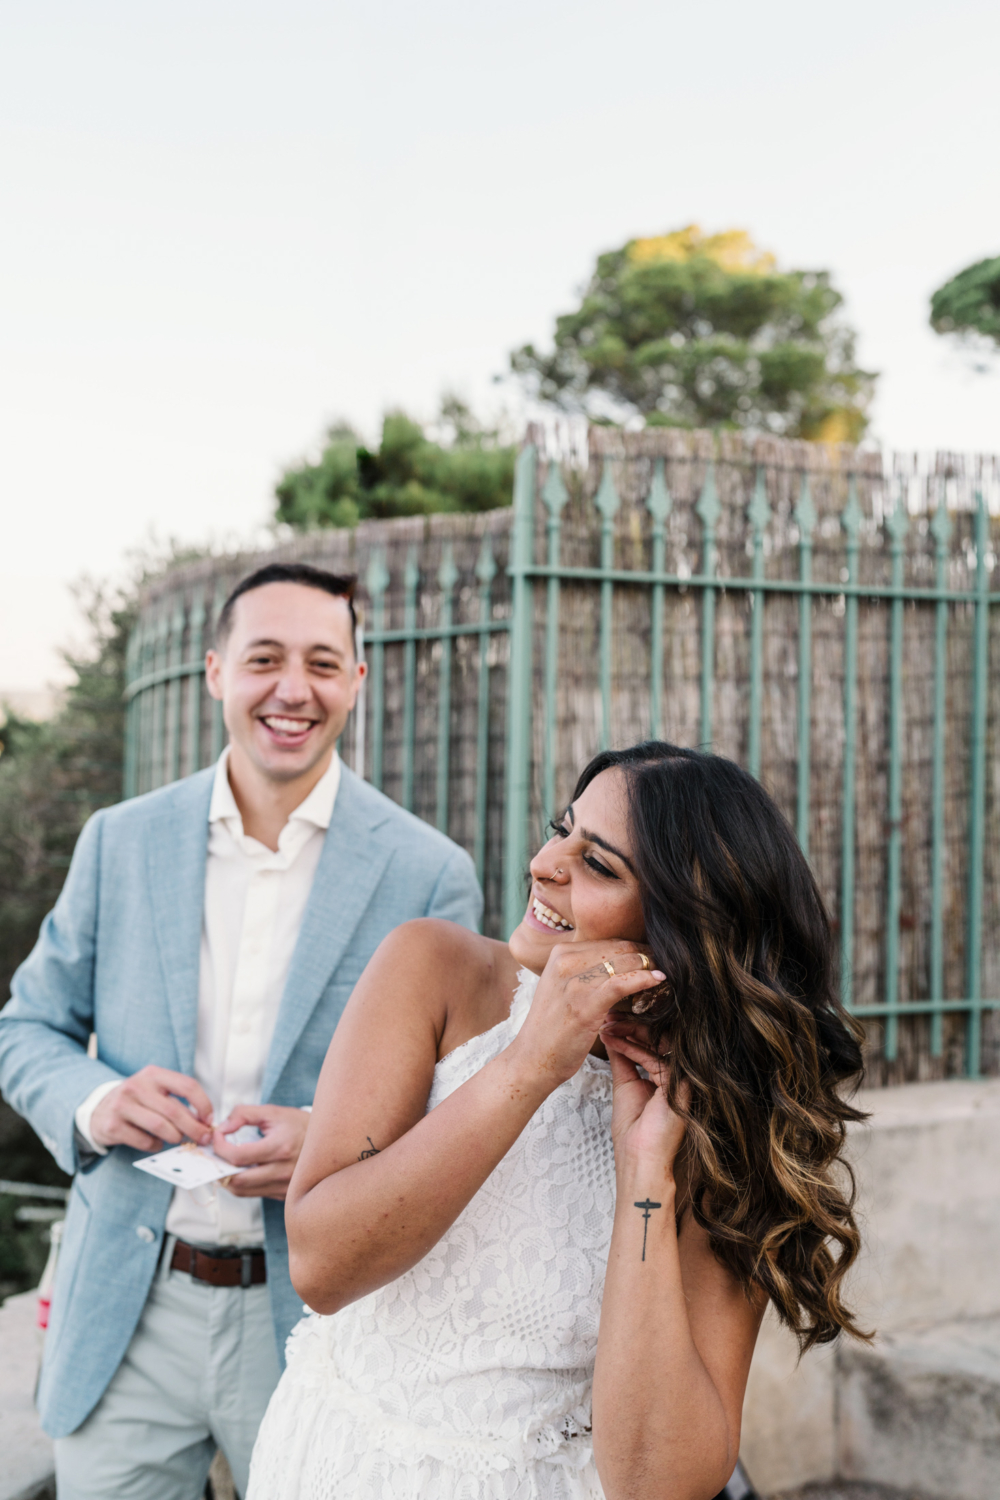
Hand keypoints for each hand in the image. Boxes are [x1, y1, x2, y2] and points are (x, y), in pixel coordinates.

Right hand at [90, 1066, 213, 1151]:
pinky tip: (156, 1143)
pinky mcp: (113, 1126)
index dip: (203, 1104)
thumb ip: (178, 1102)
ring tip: (178, 1140)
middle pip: (174, 1110)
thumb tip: (205, 1122)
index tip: (209, 1119)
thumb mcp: (155, 1091)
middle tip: (203, 1138)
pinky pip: (144, 1141)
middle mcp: (137, 1086)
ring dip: (175, 1137)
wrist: (98, 1109)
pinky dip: (156, 1146)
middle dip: (194, 1128)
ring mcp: (122, 1105)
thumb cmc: (137, 1101)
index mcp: (153, 1074)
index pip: (187, 1085)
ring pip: (160, 1127)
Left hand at [211, 1104, 309, 1200]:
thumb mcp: (273, 1112)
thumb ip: (244, 1114)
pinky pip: (254, 1194)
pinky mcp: (283, 1194)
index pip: (238, 1156)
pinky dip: (242, 1183)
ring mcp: (284, 1186)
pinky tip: (241, 1170)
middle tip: (215, 1154)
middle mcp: (282, 1171)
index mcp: (280, 1147)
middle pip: (237, 1180)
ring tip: (225, 1162)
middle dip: (219, 1167)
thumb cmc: (298, 1124)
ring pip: (242, 1191)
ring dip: (228, 1178)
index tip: (217, 1136)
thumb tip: (223, 1127)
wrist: (327, 1142)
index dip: (220, 1147)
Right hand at [509, 940, 665, 1088]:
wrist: (533, 1060)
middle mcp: (565, 961)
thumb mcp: (563, 988)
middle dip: (646, 954)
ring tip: (666, 973)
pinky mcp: (585, 1004)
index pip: (609, 942)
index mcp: (560, 953)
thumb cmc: (553, 1028)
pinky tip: (658, 980)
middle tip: (665, 964)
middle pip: (619, 948)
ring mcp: (574, 982)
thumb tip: (623, 962)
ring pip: (624, 962)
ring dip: (650, 966)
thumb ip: (586, 971)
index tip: (653, 957)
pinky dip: (644, 979)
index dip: (636, 948)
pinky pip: (622, 983)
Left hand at [602, 1027, 687, 1177]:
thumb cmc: (633, 1132)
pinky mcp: (680, 1086)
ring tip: (608, 1026)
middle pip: (658, 1039)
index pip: (652, 1043)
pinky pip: (656, 1059)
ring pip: (659, 1043)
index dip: (631, 1030)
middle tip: (609, 1017)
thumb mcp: (624, 1085)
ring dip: (630, 1032)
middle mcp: (676, 1076)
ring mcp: (681, 1080)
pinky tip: (615, 1042)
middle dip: (631, 1025)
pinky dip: (633, 1049)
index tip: (609, 1021)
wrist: (639, 1159)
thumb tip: (611, 1036)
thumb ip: (622, 1059)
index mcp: (665, 1076)